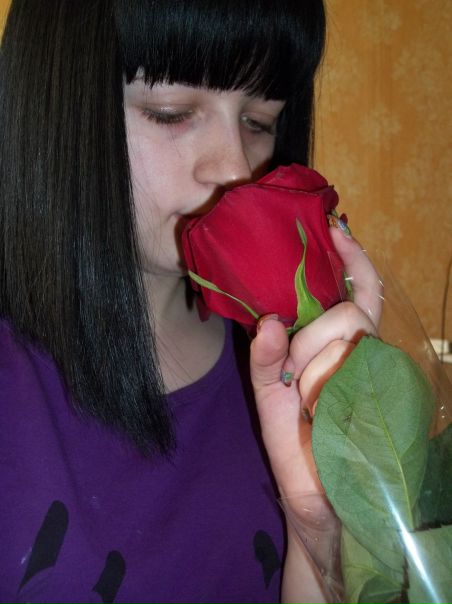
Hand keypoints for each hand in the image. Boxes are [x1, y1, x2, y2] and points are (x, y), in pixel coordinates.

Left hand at [250, 227, 382, 506]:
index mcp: (333, 344)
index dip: (353, 258)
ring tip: (302, 396)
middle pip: (349, 309)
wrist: (311, 495)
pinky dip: (321, 376)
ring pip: (349, 334)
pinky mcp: (380, 397)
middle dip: (313, 332)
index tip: (337, 227)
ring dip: (312, 360)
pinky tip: (314, 398)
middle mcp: (359, 352)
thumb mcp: (267, 391)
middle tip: (291, 367)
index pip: (358, 290)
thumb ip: (262, 356)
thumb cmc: (292, 438)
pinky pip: (351, 366)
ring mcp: (373, 373)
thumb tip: (269, 322)